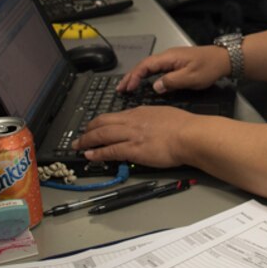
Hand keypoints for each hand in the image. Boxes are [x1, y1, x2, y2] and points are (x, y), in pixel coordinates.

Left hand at [73, 106, 195, 167]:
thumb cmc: (184, 126)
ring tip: (78, 146)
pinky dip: (97, 153)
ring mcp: (131, 135)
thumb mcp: (165, 115)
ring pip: (102, 135)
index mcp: (141, 112)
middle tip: (81, 135)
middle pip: (103, 122)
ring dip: (87, 141)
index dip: (102, 122)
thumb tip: (150, 125)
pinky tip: (89, 155)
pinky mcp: (133, 149)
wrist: (189, 135)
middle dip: (89, 129)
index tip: (97, 127)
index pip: (115, 116)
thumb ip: (153, 119)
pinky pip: (109, 150)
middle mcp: (132, 121)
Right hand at [116, 45, 230, 93]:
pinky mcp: (176, 64)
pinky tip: (144, 83)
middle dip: (131, 76)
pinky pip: (157, 69)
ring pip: (149, 67)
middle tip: (120, 89)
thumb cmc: (209, 67)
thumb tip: (155, 87)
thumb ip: (171, 82)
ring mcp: (172, 59)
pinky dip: (147, 76)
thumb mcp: (190, 77)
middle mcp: (168, 56)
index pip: (145, 65)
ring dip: (137, 76)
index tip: (127, 88)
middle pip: (144, 65)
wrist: (223, 59)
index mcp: (169, 57)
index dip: (134, 76)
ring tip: (128, 87)